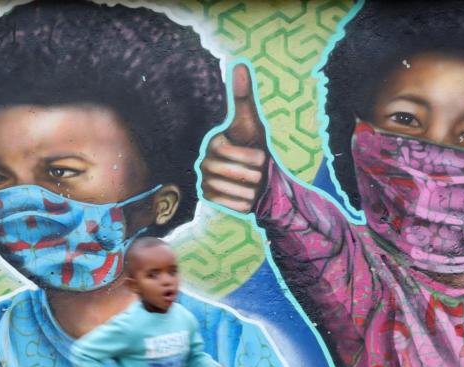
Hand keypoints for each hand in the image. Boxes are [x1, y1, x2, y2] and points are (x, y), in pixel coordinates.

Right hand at [200, 63, 269, 213]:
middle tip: (259, 174)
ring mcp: (205, 183)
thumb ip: (243, 97)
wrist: (261, 178)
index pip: (227, 153)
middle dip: (253, 175)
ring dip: (250, 190)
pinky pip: (230, 205)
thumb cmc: (256, 146)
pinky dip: (244, 203)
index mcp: (212, 144)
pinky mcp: (210, 201)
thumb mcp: (252, 122)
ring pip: (231, 190)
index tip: (261, 158)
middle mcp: (203, 163)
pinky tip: (247, 197)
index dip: (250, 157)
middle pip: (231, 173)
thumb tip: (239, 64)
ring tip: (254, 185)